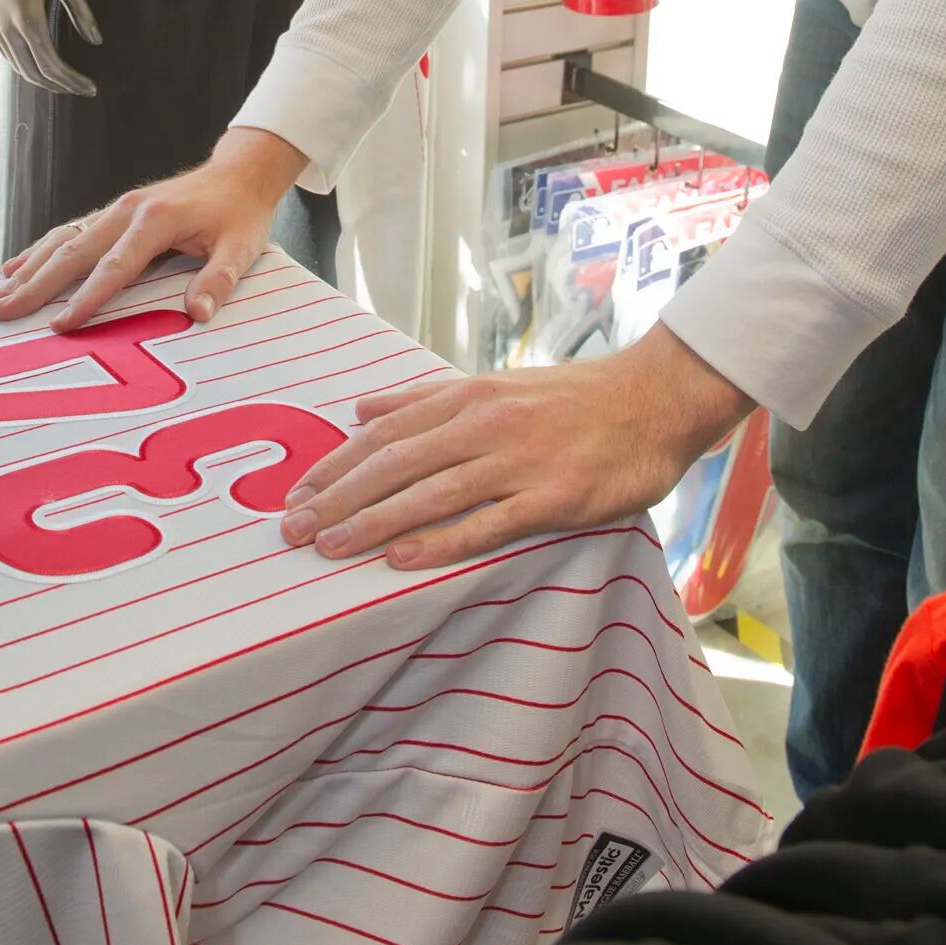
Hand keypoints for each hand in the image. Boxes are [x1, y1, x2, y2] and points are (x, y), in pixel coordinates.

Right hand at [0, 0, 101, 96]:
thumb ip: (81, 11)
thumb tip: (96, 40)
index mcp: (28, 17)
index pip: (51, 64)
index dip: (72, 80)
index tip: (90, 87)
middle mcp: (8, 28)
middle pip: (34, 73)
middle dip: (60, 85)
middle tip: (81, 88)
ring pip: (19, 68)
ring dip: (43, 79)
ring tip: (65, 81)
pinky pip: (8, 56)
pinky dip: (27, 67)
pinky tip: (42, 66)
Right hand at [0, 126, 308, 330]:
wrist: (237, 174)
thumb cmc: (239, 215)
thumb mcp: (242, 247)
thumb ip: (220, 279)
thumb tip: (198, 313)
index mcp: (156, 219)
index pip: (116, 266)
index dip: (88, 298)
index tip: (61, 325)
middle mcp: (127, 209)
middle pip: (74, 251)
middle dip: (37, 285)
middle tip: (3, 312)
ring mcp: (116, 209)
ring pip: (64, 240)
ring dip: (30, 268)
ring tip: (0, 295)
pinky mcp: (112, 213)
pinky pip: (69, 231)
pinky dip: (40, 250)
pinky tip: (15, 267)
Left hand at [278, 323, 751, 571]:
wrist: (652, 401)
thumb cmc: (571, 398)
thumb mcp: (492, 385)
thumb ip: (423, 399)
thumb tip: (359, 409)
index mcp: (465, 396)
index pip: (384, 433)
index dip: (336, 465)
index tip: (297, 493)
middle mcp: (483, 424)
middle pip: (394, 462)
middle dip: (338, 497)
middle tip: (293, 530)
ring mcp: (517, 460)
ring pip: (430, 492)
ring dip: (374, 521)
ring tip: (330, 546)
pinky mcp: (552, 496)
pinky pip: (487, 522)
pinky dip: (441, 540)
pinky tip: (403, 559)